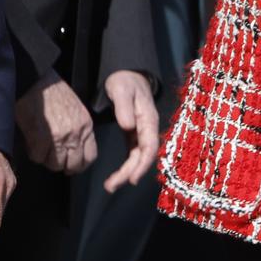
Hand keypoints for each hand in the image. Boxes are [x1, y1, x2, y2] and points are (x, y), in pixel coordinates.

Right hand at [16, 74, 97, 174]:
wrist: (36, 80)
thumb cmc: (53, 91)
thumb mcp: (75, 109)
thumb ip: (78, 128)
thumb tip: (73, 149)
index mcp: (86, 126)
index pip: (90, 157)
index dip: (79, 164)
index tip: (72, 164)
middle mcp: (76, 134)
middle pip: (72, 165)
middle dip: (62, 165)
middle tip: (53, 158)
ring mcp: (59, 137)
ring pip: (54, 164)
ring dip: (46, 159)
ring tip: (41, 148)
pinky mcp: (40, 138)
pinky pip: (38, 157)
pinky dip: (33, 153)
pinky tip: (32, 142)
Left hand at [101, 70, 161, 191]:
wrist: (127, 73)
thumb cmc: (125, 80)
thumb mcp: (122, 89)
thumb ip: (124, 107)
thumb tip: (127, 127)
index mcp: (148, 120)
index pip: (149, 147)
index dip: (143, 164)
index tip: (132, 178)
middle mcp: (147, 129)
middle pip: (142, 157)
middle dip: (129, 173)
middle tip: (111, 186)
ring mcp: (140, 132)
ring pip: (137, 157)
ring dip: (126, 173)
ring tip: (110, 186)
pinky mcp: (133, 133)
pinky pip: (132, 153)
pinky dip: (126, 166)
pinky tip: (117, 176)